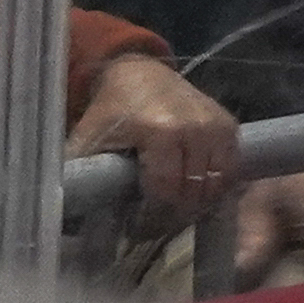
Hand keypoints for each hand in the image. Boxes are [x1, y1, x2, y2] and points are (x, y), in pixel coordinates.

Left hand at [68, 55, 239, 219]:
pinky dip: (214, 187)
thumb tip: (72, 218)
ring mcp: (217, 126)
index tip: (139, 230)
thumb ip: (84, 175)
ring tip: (175, 212)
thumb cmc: (110, 110)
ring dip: (197, 205)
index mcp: (160, 130)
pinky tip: (193, 193)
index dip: (153, 216)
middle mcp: (195, 127)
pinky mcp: (230, 126)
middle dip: (174, 215)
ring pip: (216, 185)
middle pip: (193, 191)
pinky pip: (230, 171)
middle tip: (155, 226)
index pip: (167, 189)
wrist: (139, 72)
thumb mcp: (88, 140)